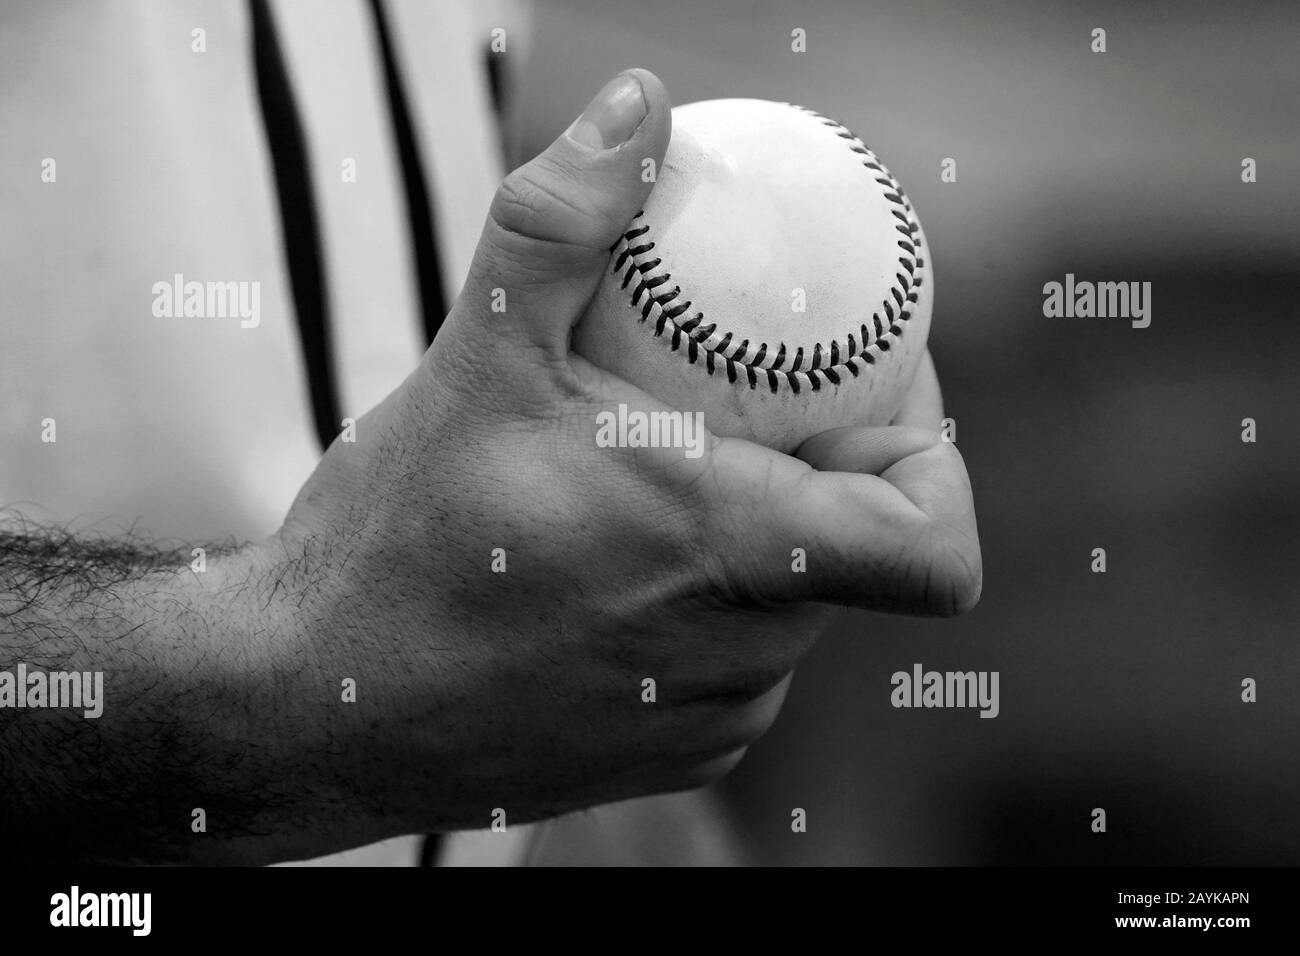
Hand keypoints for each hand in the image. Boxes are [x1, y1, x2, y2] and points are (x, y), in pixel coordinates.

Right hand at [261, 69, 980, 849]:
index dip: (932, 459)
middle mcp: (739, 657)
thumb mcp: (478, 357)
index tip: (874, 392)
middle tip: (752, 401)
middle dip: (829, 470)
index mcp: (728, 553)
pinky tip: (623, 568)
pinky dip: (714, 605)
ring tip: (670, 480)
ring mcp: (706, 721)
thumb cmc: (394, 544)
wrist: (308, 708)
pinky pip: (738, 664)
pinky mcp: (669, 760)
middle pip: (859, 554)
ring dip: (766, 537)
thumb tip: (639, 108)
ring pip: (796, 612)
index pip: (933, 546)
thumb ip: (562, 222)